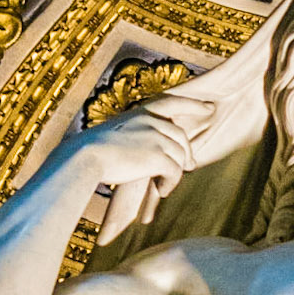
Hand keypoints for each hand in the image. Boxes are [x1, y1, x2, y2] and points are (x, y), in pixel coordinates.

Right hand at [79, 105, 201, 242]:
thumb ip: (137, 138)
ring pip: (180, 156)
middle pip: (181, 136)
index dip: (193, 104)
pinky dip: (171, 184)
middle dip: (187, 153)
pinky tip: (161, 192)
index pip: (172, 102)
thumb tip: (153, 156)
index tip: (210, 108)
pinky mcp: (158, 156)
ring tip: (164, 186)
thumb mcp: (116, 136)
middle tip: (190, 166)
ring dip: (175, 173)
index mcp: (139, 112)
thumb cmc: (91, 152)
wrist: (84, 157)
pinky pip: (175, 172)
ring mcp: (155, 137)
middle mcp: (150, 121)